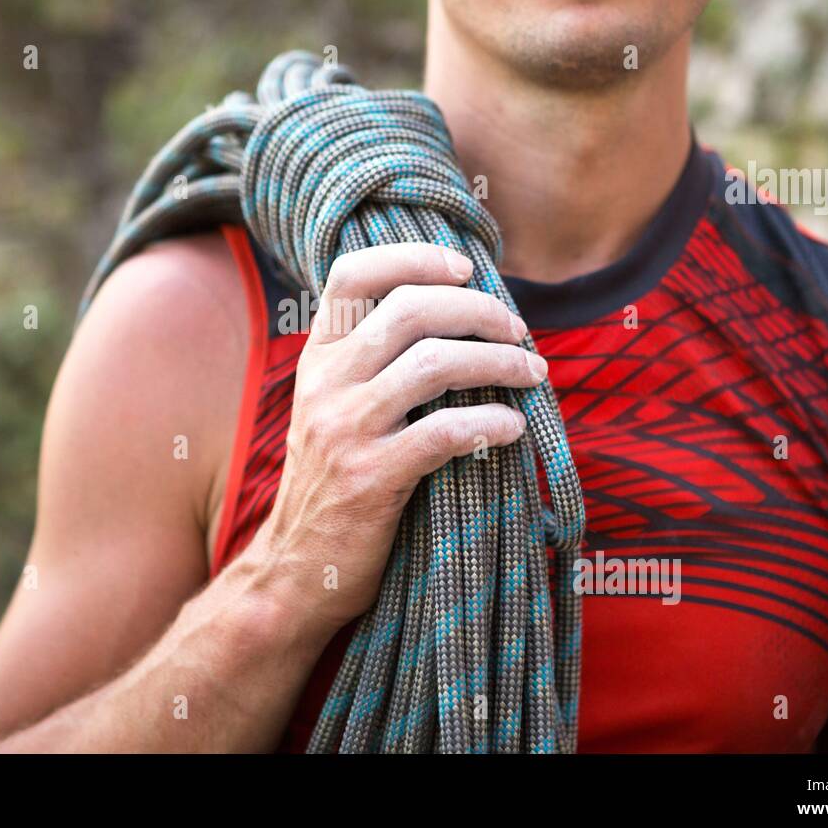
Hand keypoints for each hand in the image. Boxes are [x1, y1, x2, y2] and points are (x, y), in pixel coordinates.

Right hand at [242, 242, 546, 632]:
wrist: (294, 569)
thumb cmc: (332, 485)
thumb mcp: (331, 410)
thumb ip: (368, 364)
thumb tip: (451, 315)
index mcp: (317, 358)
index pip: (352, 274)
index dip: (414, 257)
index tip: (465, 267)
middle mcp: (325, 384)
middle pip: (410, 308)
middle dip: (479, 310)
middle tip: (518, 332)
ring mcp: (344, 429)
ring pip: (434, 363)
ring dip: (498, 363)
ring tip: (532, 375)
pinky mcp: (370, 478)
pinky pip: (445, 432)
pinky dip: (491, 423)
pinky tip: (513, 428)